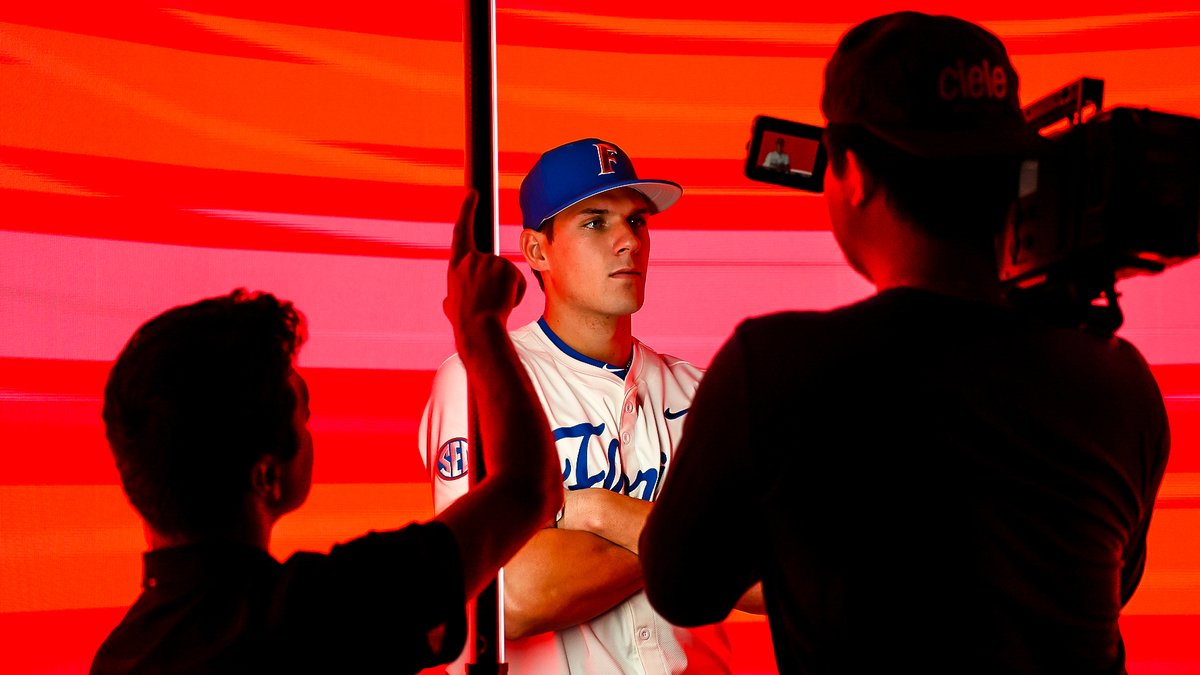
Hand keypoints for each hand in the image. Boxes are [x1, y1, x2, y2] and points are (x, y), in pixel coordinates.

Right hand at [444, 190, 526, 347]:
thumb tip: (449, 300)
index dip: (467, 210)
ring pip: (506, 273)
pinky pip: (517, 281)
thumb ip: (451, 295)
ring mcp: (491, 261)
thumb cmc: (463, 321)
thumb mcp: (450, 305)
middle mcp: (472, 258)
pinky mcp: (508, 268)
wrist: (477, 328)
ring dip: (505, 289)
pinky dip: (516, 293)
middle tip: (491, 301)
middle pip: (492, 264)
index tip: (474, 193)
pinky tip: (505, 303)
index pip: (462, 230)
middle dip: (496, 282)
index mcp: (456, 265)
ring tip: (495, 303)